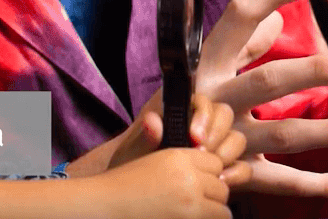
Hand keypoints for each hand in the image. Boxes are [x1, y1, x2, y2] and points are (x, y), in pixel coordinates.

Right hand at [89, 147, 232, 218]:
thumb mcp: (141, 158)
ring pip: (223, 206)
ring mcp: (191, 200)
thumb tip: (155, 118)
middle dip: (212, 196)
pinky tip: (189, 218)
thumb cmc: (119, 186)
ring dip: (212, 211)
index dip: (207, 174)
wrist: (104, 207)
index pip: (214, 161)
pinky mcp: (191, 218)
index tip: (198, 184)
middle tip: (195, 203)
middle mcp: (188, 176)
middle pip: (221, 185)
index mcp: (177, 156)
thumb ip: (156, 140)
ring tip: (193, 212)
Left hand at [109, 94, 250, 186]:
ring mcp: (216, 145)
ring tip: (212, 168)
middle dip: (216, 134)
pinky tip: (223, 181)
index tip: (194, 136)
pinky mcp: (225, 167)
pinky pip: (242, 165)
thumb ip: (145, 135)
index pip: (203, 101)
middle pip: (225, 115)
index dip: (203, 116)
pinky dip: (236, 172)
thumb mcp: (134, 149)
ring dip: (227, 152)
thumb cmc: (134, 162)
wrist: (135, 188)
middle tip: (202, 152)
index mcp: (182, 111)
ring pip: (236, 138)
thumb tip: (152, 121)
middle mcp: (203, 124)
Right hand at [191, 0, 327, 197]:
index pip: (239, 17)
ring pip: (281, 134)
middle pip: (266, 80)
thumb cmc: (176, 107)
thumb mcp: (201, 70)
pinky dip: (318, 185)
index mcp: (205, 64)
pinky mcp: (233, 177)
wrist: (139, 166)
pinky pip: (280, 182)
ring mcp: (223, 141)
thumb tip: (276, 17)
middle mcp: (211, 99)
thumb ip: (240, 46)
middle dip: (314, 70)